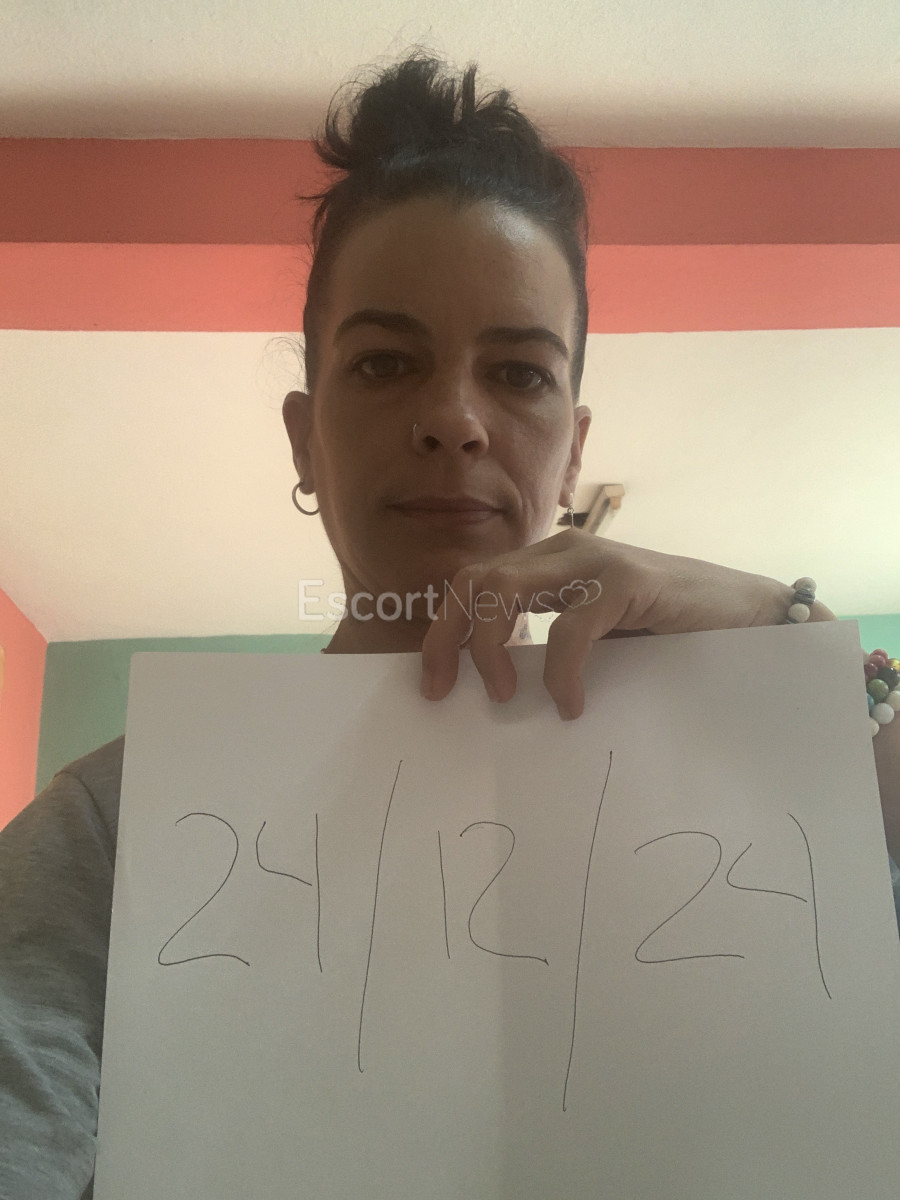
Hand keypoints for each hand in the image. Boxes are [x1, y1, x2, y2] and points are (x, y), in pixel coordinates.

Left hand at [420, 528, 834, 719]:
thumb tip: (500, 694)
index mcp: (550, 566)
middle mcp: (563, 554)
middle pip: (474, 581)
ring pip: (505, 589)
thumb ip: (551, 646)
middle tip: (444, 690)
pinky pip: (571, 627)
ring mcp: (595, 560)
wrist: (750, 614)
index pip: (473, 583)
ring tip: (505, 694)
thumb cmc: (669, 633)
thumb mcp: (598, 638)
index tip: (433, 683)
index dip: (443, 629)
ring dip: (489, 647)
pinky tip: (571, 704)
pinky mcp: (628, 580)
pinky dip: (561, 671)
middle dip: (447, 636)